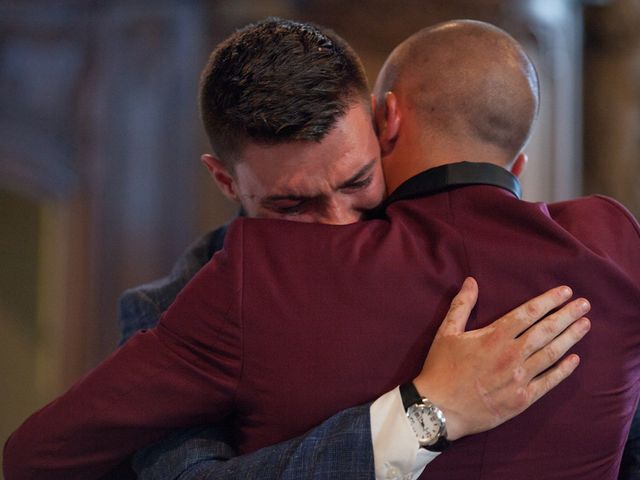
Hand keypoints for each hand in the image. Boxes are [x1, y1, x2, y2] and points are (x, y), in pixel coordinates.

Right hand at [414, 277, 590, 440]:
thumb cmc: (441, 368)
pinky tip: (575, 359)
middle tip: (584, 304)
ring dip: (570, 338)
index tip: (565, 292)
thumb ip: (462, 305)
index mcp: (494, 336)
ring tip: (585, 325)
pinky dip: (563, 370)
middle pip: (546, 330)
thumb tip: (471, 281)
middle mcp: (511, 355)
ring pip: (552, 353)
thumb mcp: (446, 332)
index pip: (528, 313)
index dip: (549, 301)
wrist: (440, 408)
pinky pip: (549, 381)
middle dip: (567, 315)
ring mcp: (519, 378)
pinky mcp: (522, 399)